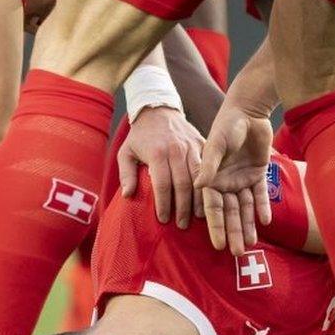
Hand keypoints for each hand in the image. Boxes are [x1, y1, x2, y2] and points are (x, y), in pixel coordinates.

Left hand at [118, 106, 204, 228]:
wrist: (158, 110)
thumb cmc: (140, 136)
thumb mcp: (126, 152)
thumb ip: (126, 174)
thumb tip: (128, 195)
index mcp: (157, 153)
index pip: (162, 185)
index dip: (163, 204)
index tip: (163, 219)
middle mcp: (176, 150)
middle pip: (183, 185)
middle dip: (183, 208)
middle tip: (182, 224)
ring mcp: (191, 147)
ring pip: (198, 178)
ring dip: (198, 200)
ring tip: (197, 217)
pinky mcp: (202, 144)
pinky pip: (207, 167)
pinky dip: (208, 184)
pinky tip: (208, 198)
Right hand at [194, 102, 272, 254]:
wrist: (248, 109)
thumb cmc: (227, 124)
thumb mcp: (216, 144)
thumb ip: (208, 165)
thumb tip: (198, 186)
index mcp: (212, 178)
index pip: (212, 208)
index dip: (215, 227)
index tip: (218, 245)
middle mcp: (226, 182)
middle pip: (229, 212)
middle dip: (233, 232)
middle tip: (237, 254)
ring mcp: (242, 179)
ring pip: (245, 207)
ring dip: (247, 225)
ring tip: (251, 245)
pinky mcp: (258, 173)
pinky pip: (260, 194)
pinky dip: (262, 207)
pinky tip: (265, 222)